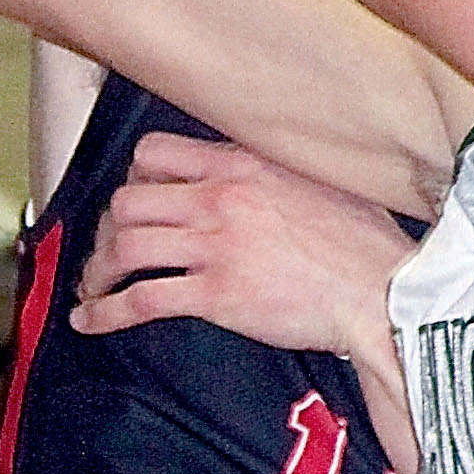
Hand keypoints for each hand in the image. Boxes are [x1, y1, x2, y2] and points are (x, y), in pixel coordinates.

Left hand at [73, 133, 411, 355]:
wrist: (384, 292)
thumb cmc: (363, 242)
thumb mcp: (317, 179)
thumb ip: (270, 170)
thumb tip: (248, 171)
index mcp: (241, 163)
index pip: (153, 153)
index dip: (134, 178)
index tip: (135, 201)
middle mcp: (220, 198)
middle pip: (128, 200)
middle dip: (110, 228)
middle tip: (110, 250)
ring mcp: (215, 247)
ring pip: (125, 247)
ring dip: (98, 268)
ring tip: (94, 285)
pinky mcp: (216, 296)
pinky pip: (140, 300)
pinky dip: (104, 312)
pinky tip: (88, 320)